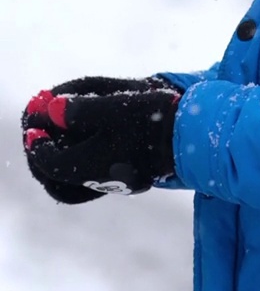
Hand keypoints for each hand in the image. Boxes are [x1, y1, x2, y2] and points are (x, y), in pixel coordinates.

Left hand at [22, 76, 180, 202]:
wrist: (194, 136)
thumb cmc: (154, 118)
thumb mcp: (115, 105)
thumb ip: (80, 108)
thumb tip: (51, 110)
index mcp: (94, 165)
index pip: (52, 164)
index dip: (38, 146)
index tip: (34, 129)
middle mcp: (105, 179)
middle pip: (61, 182)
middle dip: (46, 160)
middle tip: (41, 139)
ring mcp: (122, 182)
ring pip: (79, 185)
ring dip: (64, 164)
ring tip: (62, 142)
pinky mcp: (135, 178)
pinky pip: (98, 179)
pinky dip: (85, 166)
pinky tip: (91, 145)